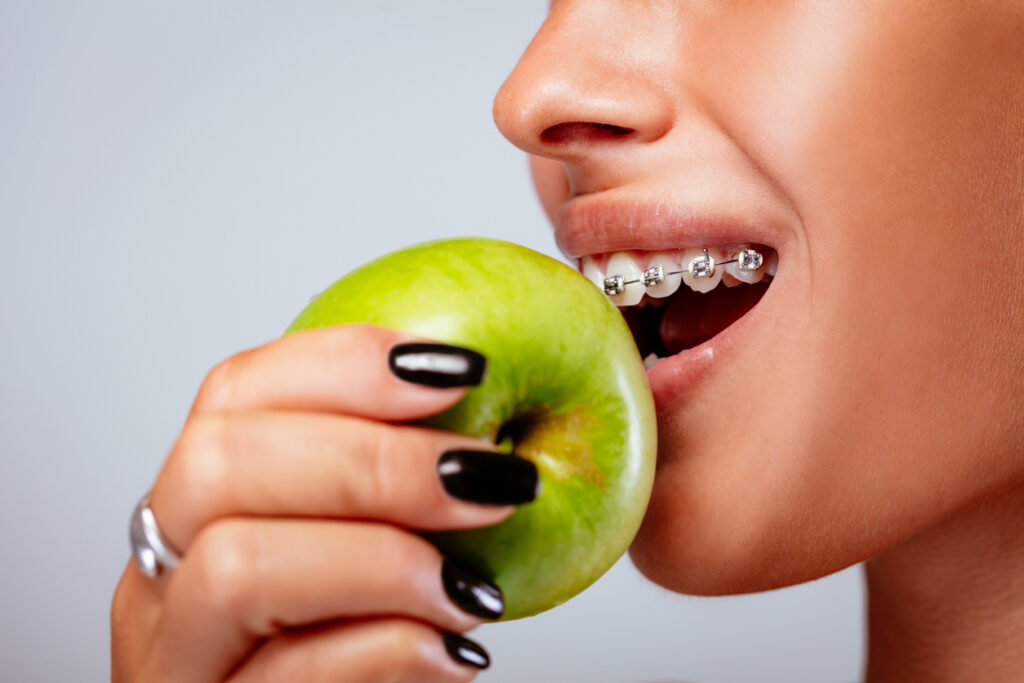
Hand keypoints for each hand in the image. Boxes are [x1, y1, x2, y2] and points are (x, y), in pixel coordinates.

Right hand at [111, 325, 537, 681]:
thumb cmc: (365, 643)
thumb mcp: (373, 545)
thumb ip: (391, 482)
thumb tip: (489, 395)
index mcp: (202, 502)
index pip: (235, 390)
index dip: (346, 362)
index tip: (458, 370)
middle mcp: (166, 570)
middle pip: (220, 463)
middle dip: (374, 460)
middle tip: (484, 479)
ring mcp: (175, 655)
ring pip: (237, 567)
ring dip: (382, 559)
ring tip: (473, 586)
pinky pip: (287, 673)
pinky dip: (388, 649)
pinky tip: (454, 651)